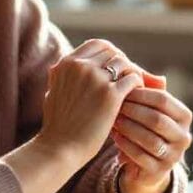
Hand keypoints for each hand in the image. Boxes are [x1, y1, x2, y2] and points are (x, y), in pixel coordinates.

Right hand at [37, 40, 145, 163]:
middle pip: (112, 51)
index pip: (96, 45)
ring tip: (134, 88)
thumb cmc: (58, 125)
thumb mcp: (54, 91)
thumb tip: (60, 66)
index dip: (110, 53)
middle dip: (123, 63)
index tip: (115, 67)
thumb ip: (63, 76)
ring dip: (132, 73)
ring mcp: (95, 78)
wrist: (59, 147)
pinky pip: (133, 79)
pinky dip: (138, 85)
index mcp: (66, 63)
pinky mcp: (110, 94)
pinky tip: (136, 97)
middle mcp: (80, 66)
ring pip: (124, 63)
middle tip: (128, 77)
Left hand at [111, 87, 192, 192]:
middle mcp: (184, 137)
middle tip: (114, 105)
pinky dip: (125, 144)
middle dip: (133, 111)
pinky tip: (113, 135)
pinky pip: (141, 156)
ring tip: (112, 120)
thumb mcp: (147, 107)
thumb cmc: (143, 126)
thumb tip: (157, 76)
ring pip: (149, 139)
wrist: (143, 163)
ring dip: (128, 128)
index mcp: (184, 116)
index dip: (140, 94)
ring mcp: (174, 156)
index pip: (163, 100)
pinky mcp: (159, 172)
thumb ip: (148, 90)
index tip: (120, 88)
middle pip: (156, 119)